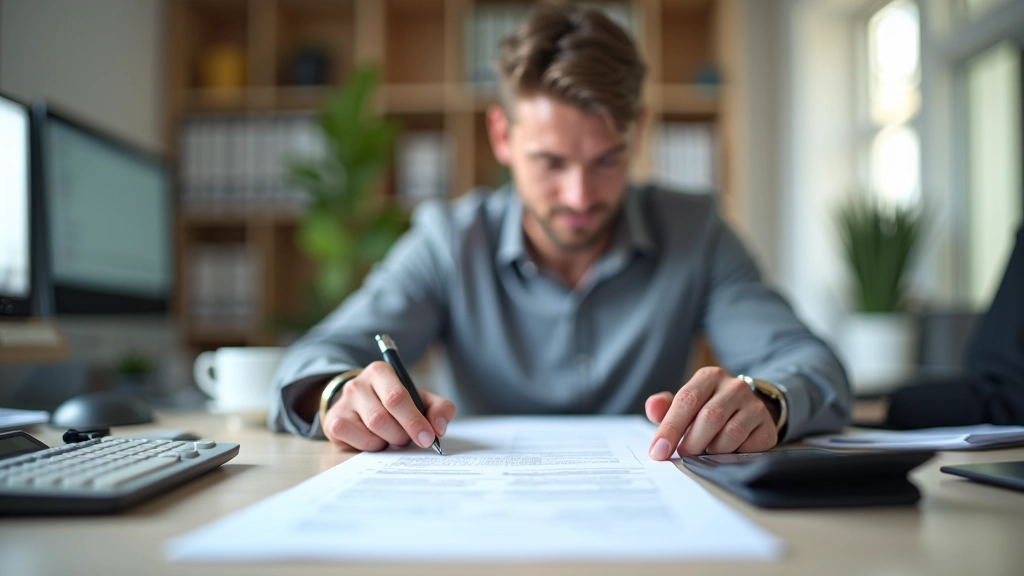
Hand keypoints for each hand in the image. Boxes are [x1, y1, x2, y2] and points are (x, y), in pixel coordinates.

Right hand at [321, 361, 455, 451]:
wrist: (360, 407)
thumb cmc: (394, 404)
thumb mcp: (419, 399)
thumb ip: (438, 409)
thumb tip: (439, 428)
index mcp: (380, 371)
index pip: (397, 397)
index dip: (414, 421)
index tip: (428, 438)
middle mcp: (358, 384)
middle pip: (383, 417)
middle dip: (402, 434)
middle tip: (408, 439)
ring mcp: (343, 403)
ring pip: (371, 431)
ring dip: (388, 440)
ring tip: (391, 436)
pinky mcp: (333, 423)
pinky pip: (356, 441)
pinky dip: (370, 446)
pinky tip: (374, 439)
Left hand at [645, 367, 777, 459]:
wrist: (744, 411)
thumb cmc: (706, 409)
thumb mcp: (684, 404)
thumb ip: (664, 407)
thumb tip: (653, 408)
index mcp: (709, 376)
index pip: (687, 400)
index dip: (670, 428)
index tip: (658, 451)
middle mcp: (735, 387)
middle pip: (710, 417)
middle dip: (691, 442)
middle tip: (683, 455)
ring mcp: (755, 406)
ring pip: (730, 434)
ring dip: (712, 451)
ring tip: (705, 453)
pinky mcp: (767, 427)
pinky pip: (748, 448)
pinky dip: (733, 456)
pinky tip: (726, 454)